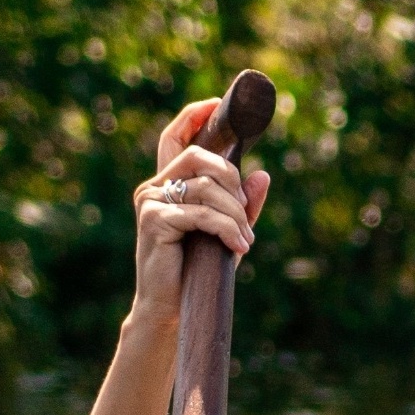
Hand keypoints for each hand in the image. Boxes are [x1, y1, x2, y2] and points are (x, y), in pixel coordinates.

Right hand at [130, 100, 269, 325]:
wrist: (173, 310)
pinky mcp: (153, 220)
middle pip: (200, 156)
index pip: (175, 136)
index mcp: (168, 183)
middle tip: (244, 212)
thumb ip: (243, 205)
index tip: (218, 105)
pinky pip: (200, 212)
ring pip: (205, 186)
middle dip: (232, 180)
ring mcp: (150, 201)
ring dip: (235, 214)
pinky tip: (239, 247)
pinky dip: (226, 228)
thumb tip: (264, 174)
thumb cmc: (198, 272)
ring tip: (244, 242)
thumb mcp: (228, 232)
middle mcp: (155, 186)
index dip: (194, 116)